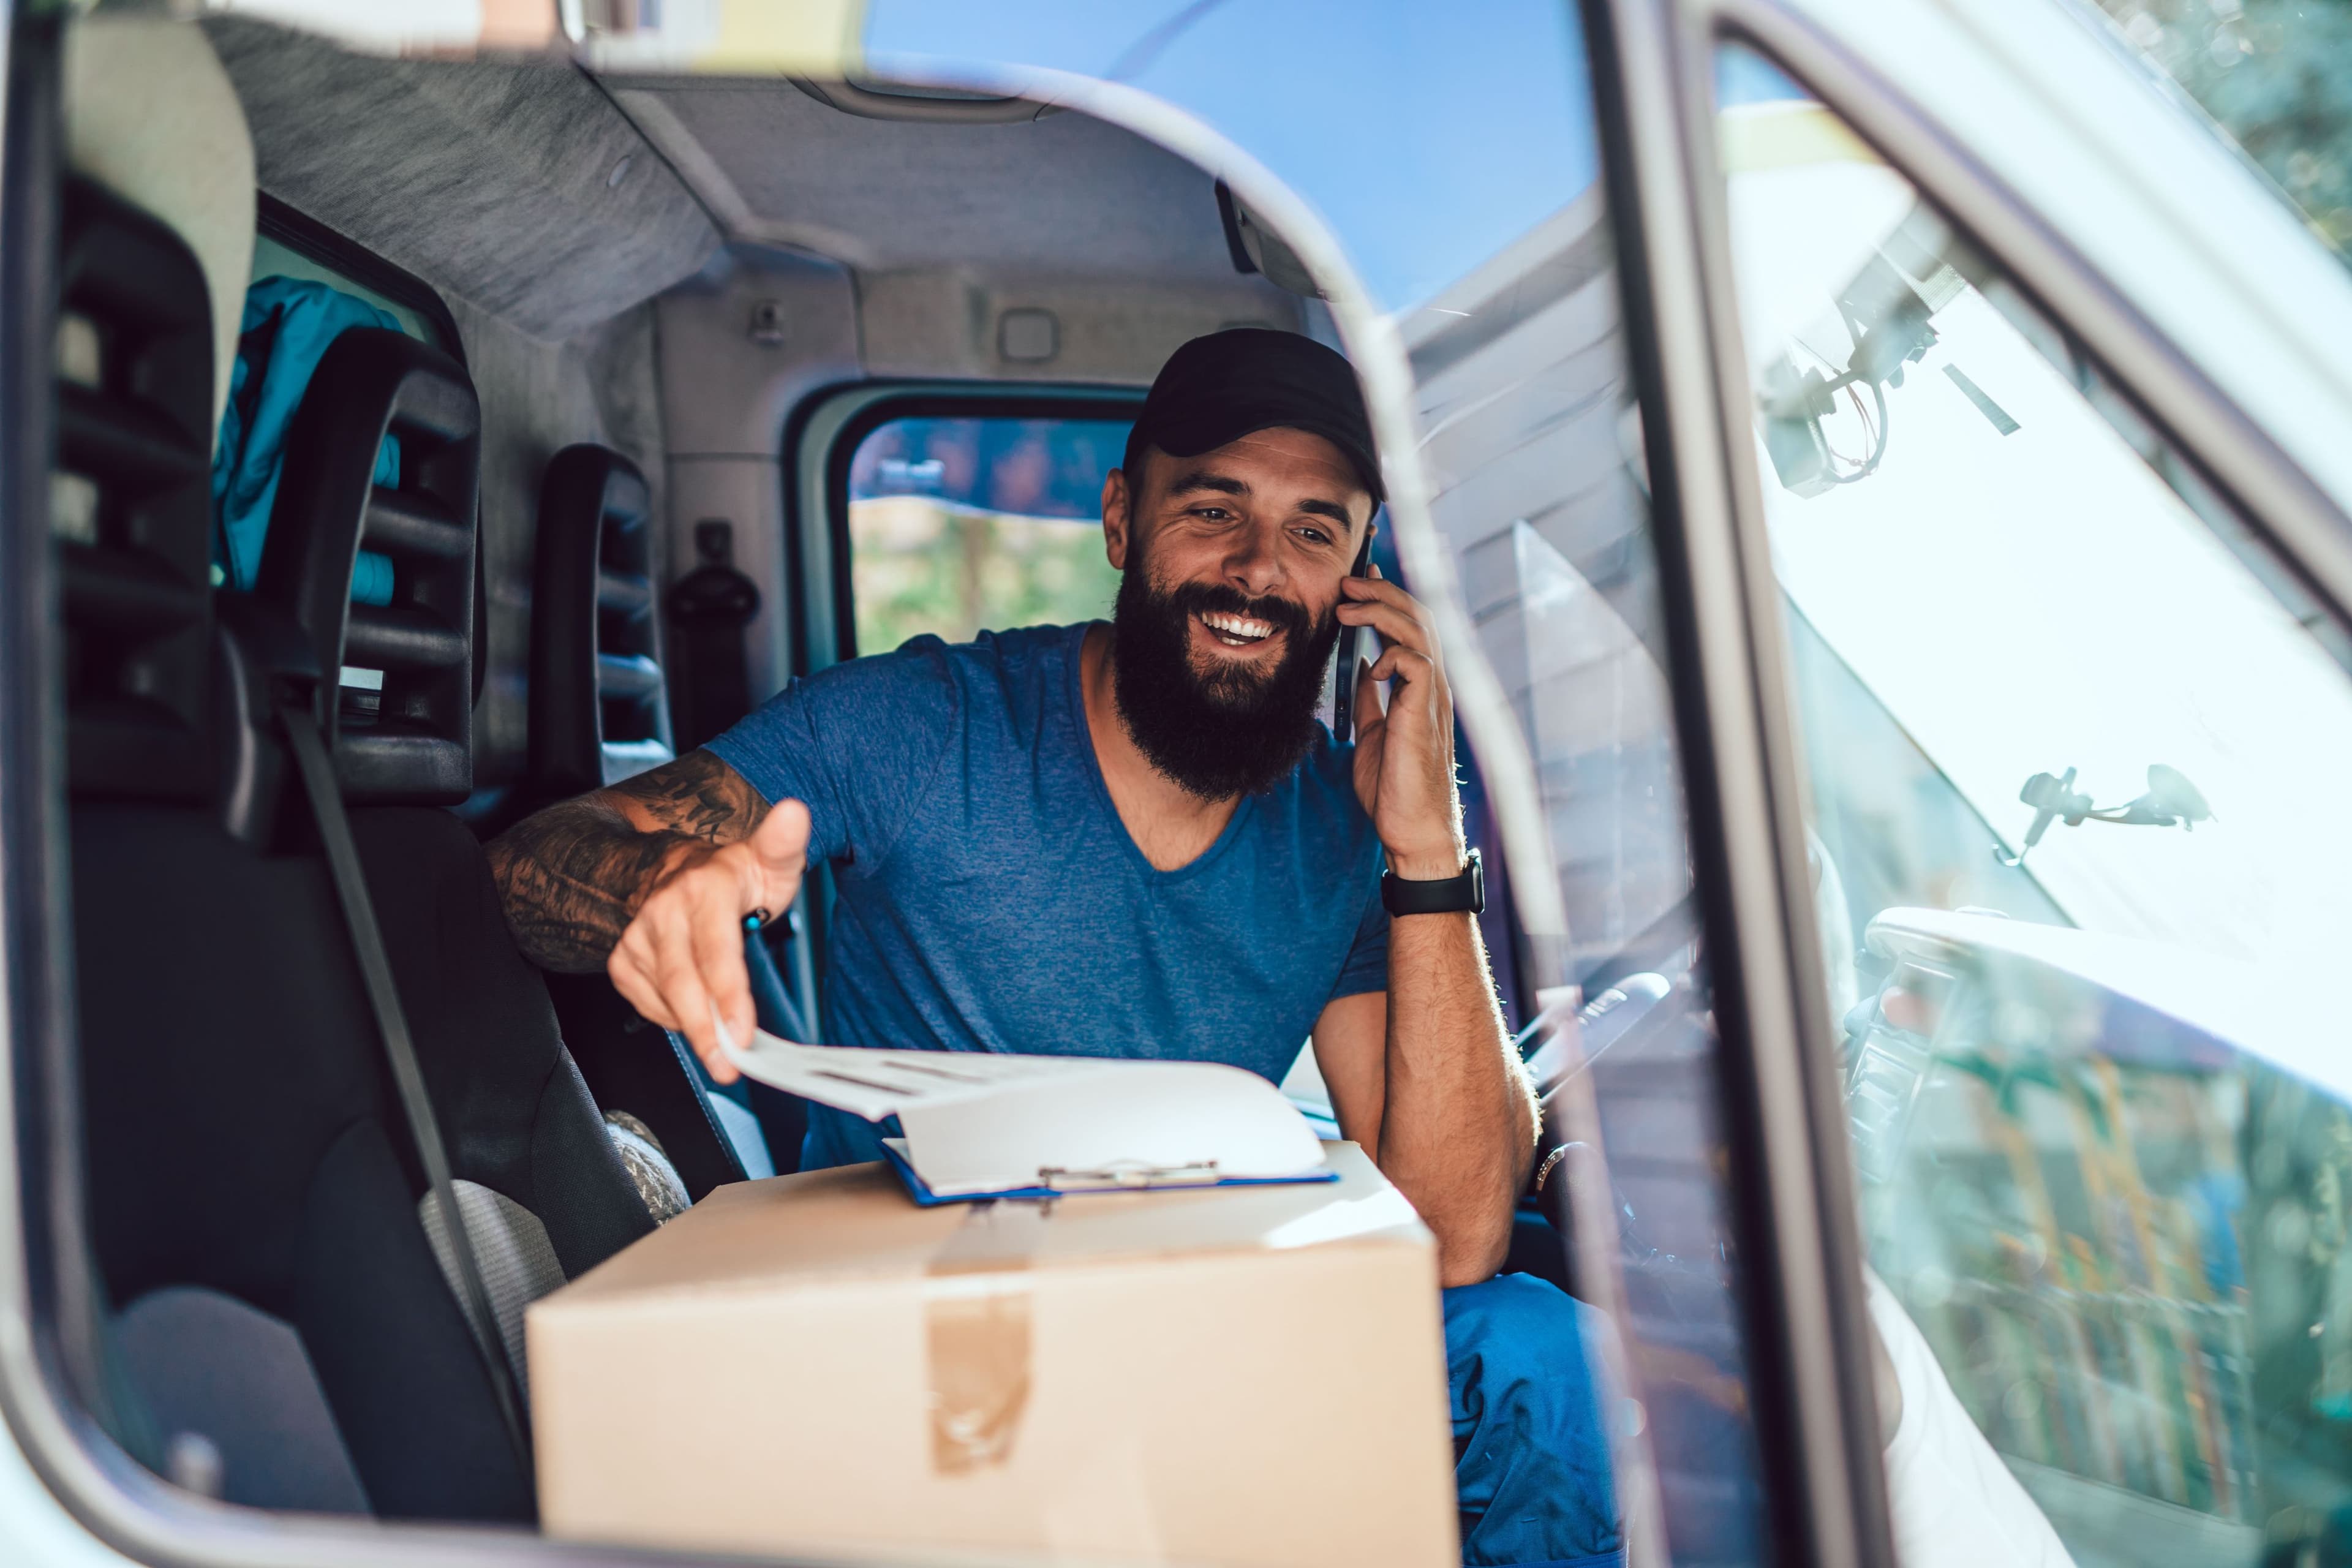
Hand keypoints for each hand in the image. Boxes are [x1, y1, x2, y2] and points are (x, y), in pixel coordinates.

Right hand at [606, 798, 811, 1082]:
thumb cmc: (736, 874)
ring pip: (663, 996)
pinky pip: (645, 1001)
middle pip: (683, 982)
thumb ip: (784, 842)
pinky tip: (694, 1018)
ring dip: (693, 1029)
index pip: (716, 949)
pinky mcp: (623, 957)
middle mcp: (665, 909)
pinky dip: (671, 1018)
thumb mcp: (771, 859)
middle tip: (729, 1064)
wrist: (682, 869)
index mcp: (705, 886)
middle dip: (707, 1030)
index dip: (729, 994)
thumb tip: (795, 812)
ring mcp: (639, 934)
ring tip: (722, 1052)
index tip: (743, 1032)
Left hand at [1339, 567, 1465, 881]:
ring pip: (1419, 632)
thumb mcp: (1371, 732)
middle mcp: (1433, 686)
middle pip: (1417, 618)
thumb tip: (1359, 667)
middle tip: (1348, 580)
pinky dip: (1393, 655)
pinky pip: (1418, 665)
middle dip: (1381, 593)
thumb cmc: (1394, 787)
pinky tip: (1371, 665)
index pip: (1408, 627)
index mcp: (1419, 687)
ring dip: (1381, 612)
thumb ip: (1369, 699)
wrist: (1412, 829)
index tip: (1359, 578)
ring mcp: (1433, 699)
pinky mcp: (1426, 714)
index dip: (1385, 598)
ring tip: (1347, 605)